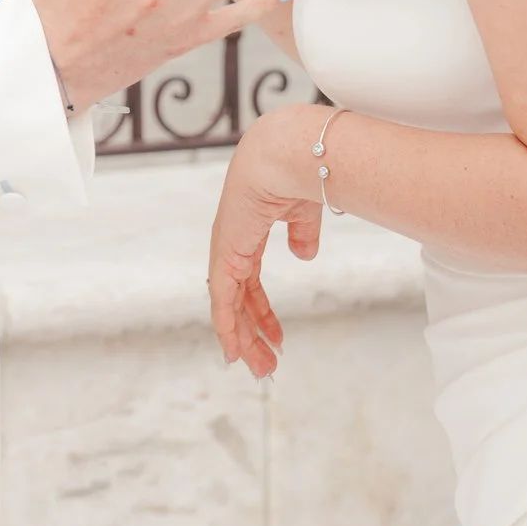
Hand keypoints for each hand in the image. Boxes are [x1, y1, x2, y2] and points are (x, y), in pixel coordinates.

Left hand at [208, 104, 330, 379]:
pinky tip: (234, 352)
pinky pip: (222, 301)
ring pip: (229, 307)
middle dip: (253, 333)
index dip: (260, 311)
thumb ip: (301, 233)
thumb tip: (304, 255)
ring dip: (244, 339)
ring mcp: (226, 251)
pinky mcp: (225, 256)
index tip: (274, 336)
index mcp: (247, 232)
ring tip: (259, 368)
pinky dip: (227, 328)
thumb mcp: (302, 211)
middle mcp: (232, 245)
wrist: (283, 157)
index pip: (249, 281)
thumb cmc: (295, 173)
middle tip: (266, 364)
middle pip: (239, 300)